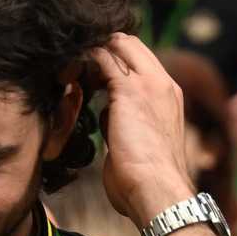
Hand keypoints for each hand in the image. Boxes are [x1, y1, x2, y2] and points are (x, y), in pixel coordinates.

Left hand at [86, 35, 197, 228]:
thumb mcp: (140, 143)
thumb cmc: (146, 181)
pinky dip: (83, 60)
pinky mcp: (129, 90)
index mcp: (169, 96)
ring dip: (91, 54)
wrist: (158, 191)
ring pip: (117, 44)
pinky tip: (66, 75)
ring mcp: (149, 84)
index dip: (115, 59)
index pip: (141, 60)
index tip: (91, 74)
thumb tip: (106, 114)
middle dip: (102, 49)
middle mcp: (163, 84)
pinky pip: (102, 58)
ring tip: (70, 71)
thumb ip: (126, 121)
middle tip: (77, 68)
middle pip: (130, 44)